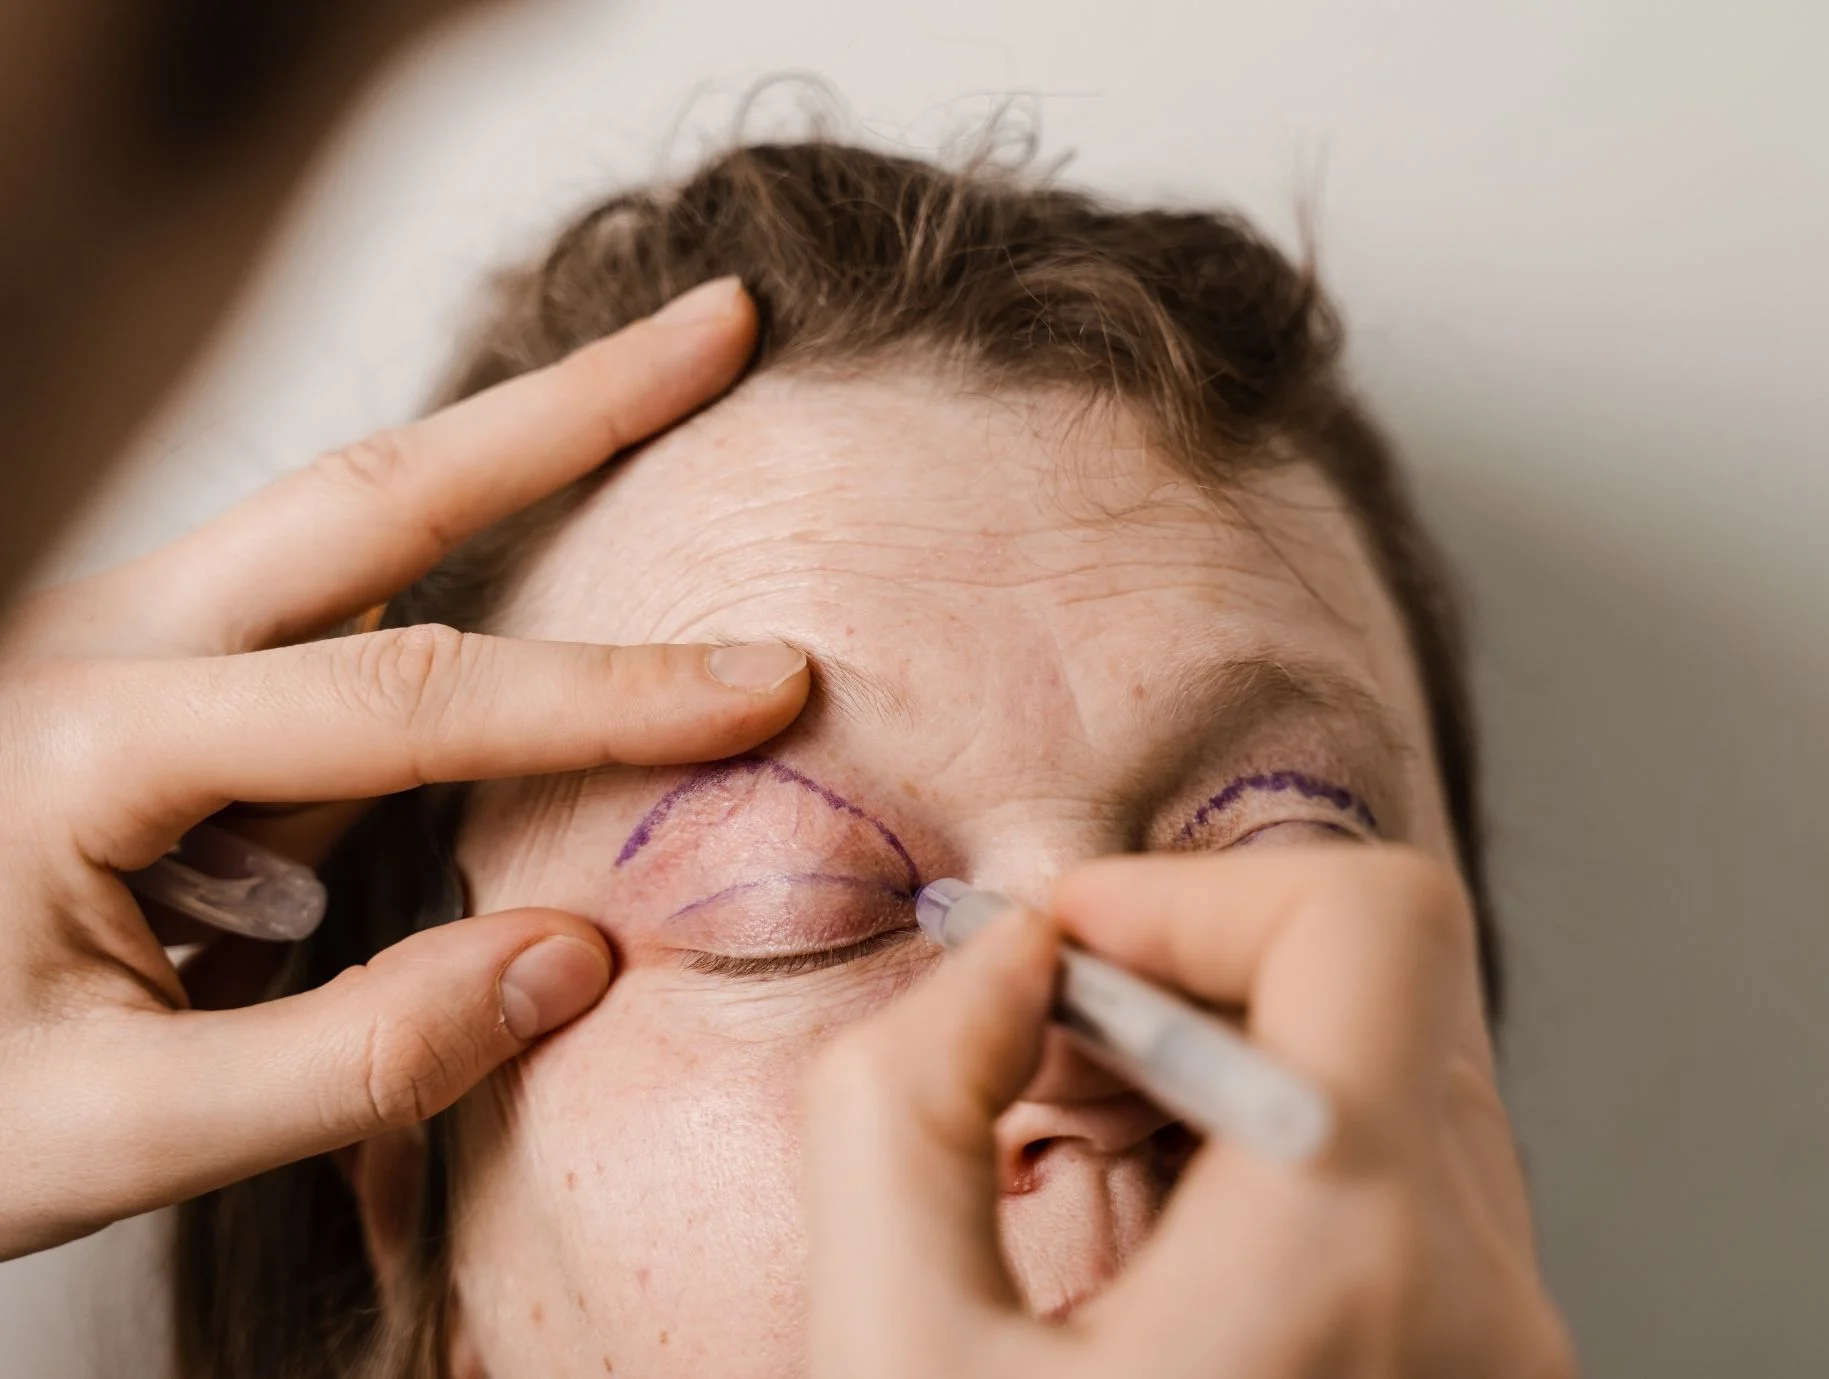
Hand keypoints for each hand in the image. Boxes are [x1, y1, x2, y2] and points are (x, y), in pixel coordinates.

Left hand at [0, 277, 807, 1259]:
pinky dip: (469, 544)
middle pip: (378, 494)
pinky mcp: (159, 680)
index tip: (769, 686)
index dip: (607, 693)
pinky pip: (337, 598)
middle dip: (571, 406)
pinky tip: (559, 515)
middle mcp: (106, 647)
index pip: (405, 698)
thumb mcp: (105, 1133)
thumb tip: (579, 956)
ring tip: (679, 371)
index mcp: (85, 744)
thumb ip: (348, 1058)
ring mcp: (128, 646)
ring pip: (360, 519)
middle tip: (726, 323)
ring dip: (527, 441)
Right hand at [802, 846, 1575, 1378]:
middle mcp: (1481, 1303)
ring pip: (1391, 1081)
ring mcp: (1503, 1357)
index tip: (1055, 961)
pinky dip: (1267, 1158)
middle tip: (1036, 1058)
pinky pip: (1402, 1187)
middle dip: (1182, 978)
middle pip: (1377, 989)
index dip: (1189, 888)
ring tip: (1071, 1161)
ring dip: (1219, 1069)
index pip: (1369, 916)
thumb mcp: (886, 1356)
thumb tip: (1003, 960)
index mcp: (1352, 1262)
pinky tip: (1142, 1244)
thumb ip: (906, 1099)